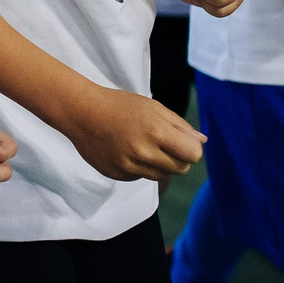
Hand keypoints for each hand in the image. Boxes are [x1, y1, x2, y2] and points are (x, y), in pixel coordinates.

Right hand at [61, 83, 202, 179]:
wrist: (81, 112)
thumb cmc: (120, 105)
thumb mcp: (153, 107)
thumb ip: (179, 125)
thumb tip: (203, 142)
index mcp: (155, 131)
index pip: (192, 154)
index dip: (190, 148)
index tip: (181, 141)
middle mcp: (142, 152)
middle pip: (181, 169)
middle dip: (178, 158)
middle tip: (163, 144)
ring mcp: (128, 166)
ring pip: (162, 176)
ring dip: (159, 164)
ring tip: (143, 146)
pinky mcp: (117, 174)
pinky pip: (141, 177)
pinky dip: (140, 167)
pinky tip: (126, 151)